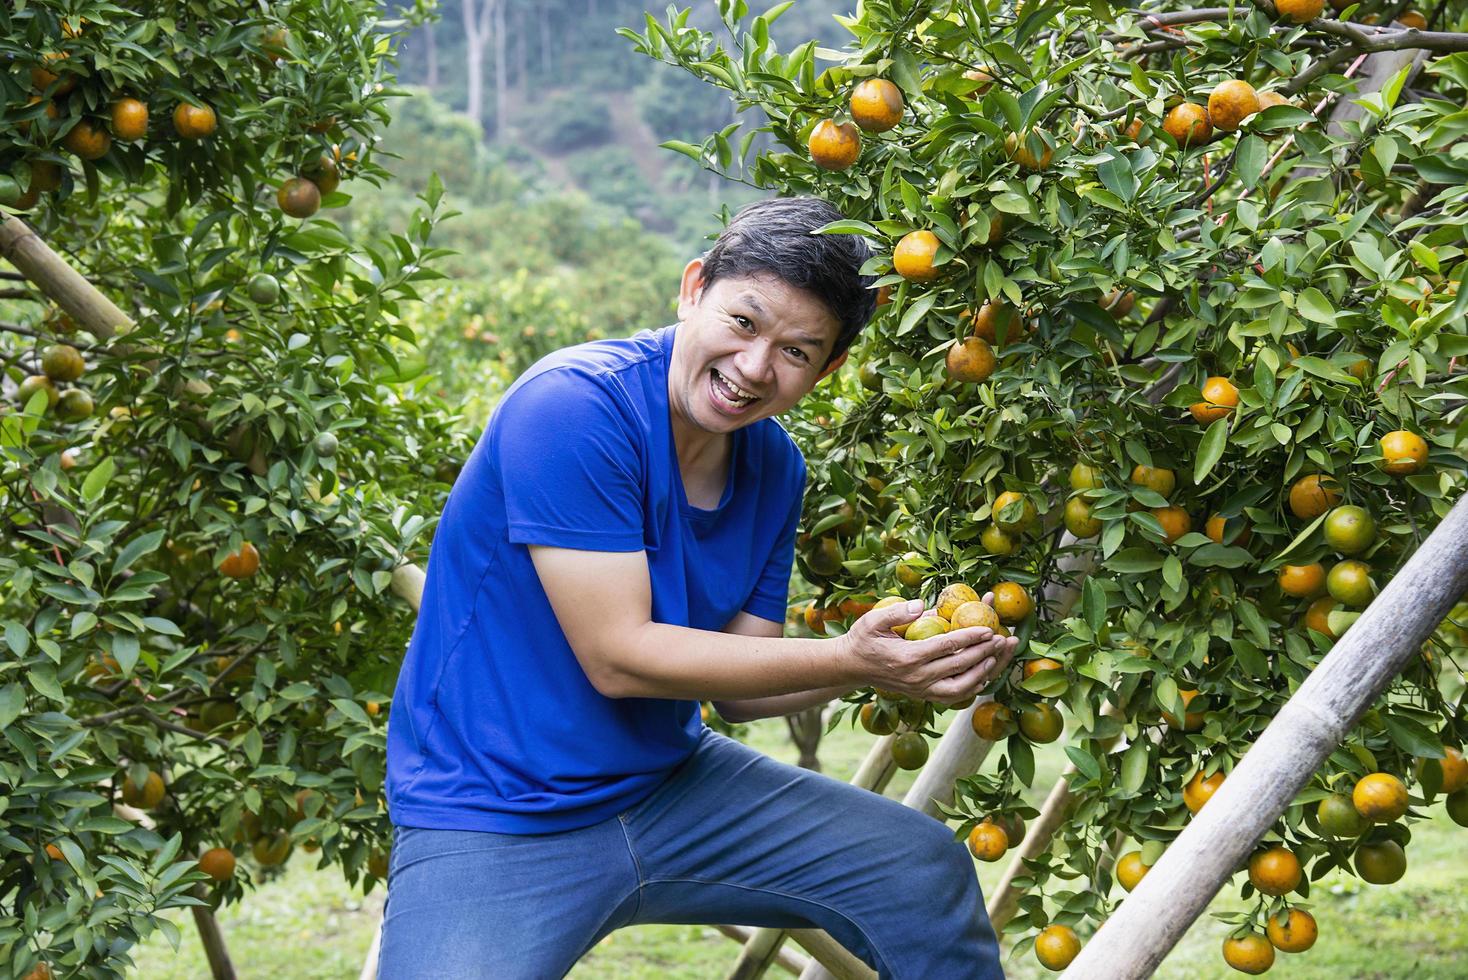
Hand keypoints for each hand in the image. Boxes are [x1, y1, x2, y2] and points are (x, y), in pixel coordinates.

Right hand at [837, 598, 1019, 703]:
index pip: (947, 647)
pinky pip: (954, 695)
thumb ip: (897, 612)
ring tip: (999, 656)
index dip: (970, 637)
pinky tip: (986, 673)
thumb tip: (923, 604)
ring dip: (984, 672)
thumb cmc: (862, 640)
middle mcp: (917, 678)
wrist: (850, 667)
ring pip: (962, 687)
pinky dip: (973, 686)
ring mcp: (921, 690)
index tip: (989, 628)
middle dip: (985, 652)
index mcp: (908, 658)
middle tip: (1003, 638)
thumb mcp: (873, 620)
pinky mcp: (923, 696)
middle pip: (960, 666)